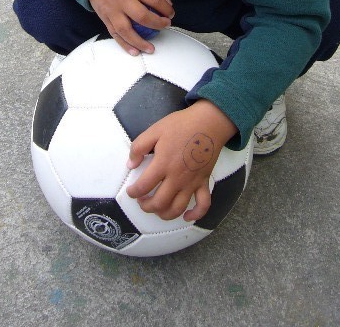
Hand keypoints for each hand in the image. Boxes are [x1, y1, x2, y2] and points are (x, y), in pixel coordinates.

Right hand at [88, 0, 173, 54]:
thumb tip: (169, 4)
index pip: (154, 0)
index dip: (166, 9)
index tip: (171, 14)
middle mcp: (122, 0)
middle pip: (142, 16)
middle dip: (157, 24)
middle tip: (165, 26)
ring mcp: (112, 11)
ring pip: (126, 30)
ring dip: (140, 42)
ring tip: (151, 49)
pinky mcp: (105, 19)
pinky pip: (115, 34)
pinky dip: (124, 45)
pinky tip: (134, 52)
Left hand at [126, 101, 237, 221]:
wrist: (208, 122)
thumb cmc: (181, 125)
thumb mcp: (155, 130)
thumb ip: (139, 147)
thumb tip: (130, 165)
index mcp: (163, 164)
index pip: (143, 186)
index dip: (133, 192)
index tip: (130, 191)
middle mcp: (177, 178)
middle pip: (159, 203)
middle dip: (146, 206)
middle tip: (142, 201)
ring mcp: (192, 182)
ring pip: (177, 208)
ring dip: (164, 214)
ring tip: (158, 209)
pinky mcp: (204, 182)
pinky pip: (203, 205)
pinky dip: (195, 215)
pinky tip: (186, 217)